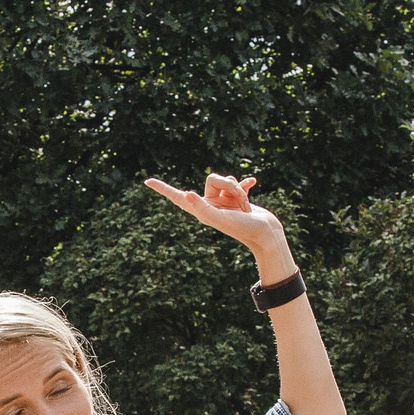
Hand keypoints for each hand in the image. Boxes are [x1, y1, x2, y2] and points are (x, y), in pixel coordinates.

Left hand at [144, 173, 291, 270]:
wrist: (266, 235)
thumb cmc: (243, 229)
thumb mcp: (220, 218)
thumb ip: (203, 207)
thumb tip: (186, 194)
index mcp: (201, 211)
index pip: (178, 197)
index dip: (163, 189)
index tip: (147, 182)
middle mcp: (210, 205)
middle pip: (212, 179)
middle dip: (229, 185)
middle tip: (239, 204)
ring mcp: (224, 202)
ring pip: (227, 180)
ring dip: (239, 189)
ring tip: (246, 206)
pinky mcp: (237, 199)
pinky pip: (239, 184)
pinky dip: (245, 184)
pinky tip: (252, 183)